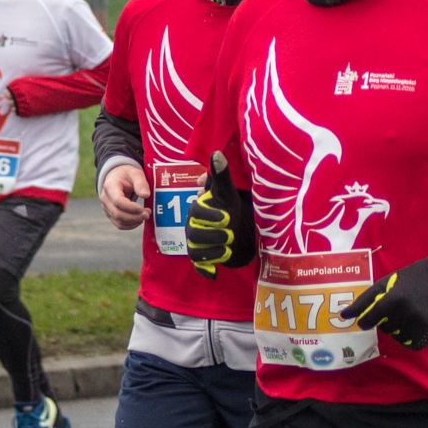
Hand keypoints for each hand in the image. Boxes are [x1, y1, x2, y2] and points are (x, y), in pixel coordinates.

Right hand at [100, 164, 150, 229]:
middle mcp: (105, 198)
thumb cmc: (127, 175)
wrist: (117, 177)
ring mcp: (106, 208)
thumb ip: (141, 183)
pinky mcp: (110, 214)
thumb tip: (146, 195)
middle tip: (148, 214)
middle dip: (134, 217)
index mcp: (110, 186)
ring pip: (118, 221)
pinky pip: (119, 224)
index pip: (118, 201)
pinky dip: (130, 225)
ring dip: (134, 222)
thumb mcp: (135, 173)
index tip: (143, 209)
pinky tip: (139, 220)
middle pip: (118, 213)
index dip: (131, 208)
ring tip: (145, 215)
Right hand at [186, 152, 252, 278]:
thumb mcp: (227, 192)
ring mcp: (196, 244)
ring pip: (196, 251)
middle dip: (213, 235)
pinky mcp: (201, 259)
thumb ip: (220, 175)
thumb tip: (217, 153)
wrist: (235, 229)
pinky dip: (205, 271)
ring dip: (213, 252)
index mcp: (197, 210)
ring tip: (228, 248)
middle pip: (194, 234)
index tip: (228, 217)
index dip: (210, 216)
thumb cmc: (228, 207)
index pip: (197, 213)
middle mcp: (192, 227)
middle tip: (230, 233)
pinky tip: (215, 274)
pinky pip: (199, 266)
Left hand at [340, 252, 427, 350]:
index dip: (366, 321)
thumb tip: (343, 316)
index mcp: (394, 299)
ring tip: (404, 316)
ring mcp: (422, 323)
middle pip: (385, 329)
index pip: (371, 318)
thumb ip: (363, 301)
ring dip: (397, 331)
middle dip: (385, 322)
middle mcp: (408, 313)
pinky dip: (409, 339)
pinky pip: (412, 344)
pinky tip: (411, 325)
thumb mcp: (382, 285)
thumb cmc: (405, 281)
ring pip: (398, 338)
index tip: (365, 322)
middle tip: (394, 310)